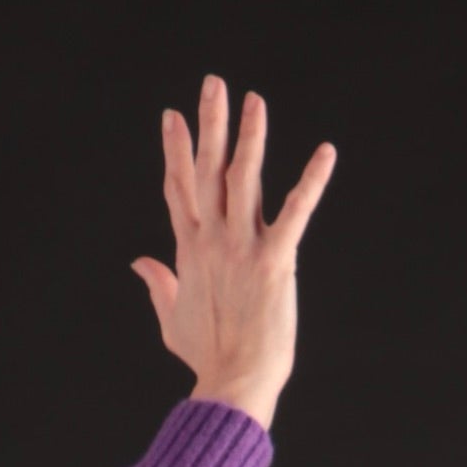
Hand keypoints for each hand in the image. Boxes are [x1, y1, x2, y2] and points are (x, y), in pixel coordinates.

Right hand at [133, 75, 336, 430]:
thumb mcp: (172, 320)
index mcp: (189, 251)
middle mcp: (212, 240)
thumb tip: (140, 262)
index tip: (172, 117)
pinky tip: (326, 153)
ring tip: (254, 100)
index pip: (179, 189)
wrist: (232, 383)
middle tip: (213, 83)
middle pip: (207, 170)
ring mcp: (242, 247)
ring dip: (250, 135)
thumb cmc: (206, 358)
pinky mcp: (274, 260)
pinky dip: (312, 181)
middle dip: (209, 123)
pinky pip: (297, 210)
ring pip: (244, 177)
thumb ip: (159, 285)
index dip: (175, 151)